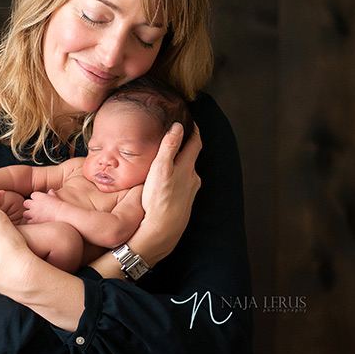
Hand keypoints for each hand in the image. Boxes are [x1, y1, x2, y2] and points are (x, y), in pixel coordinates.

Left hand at [22, 189, 62, 223]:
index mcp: (38, 196)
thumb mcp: (55, 197)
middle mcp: (33, 204)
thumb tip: (50, 191)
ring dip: (28, 215)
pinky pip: (29, 222)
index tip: (39, 202)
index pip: (32, 196)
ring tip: (34, 216)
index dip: (35, 199)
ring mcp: (33, 213)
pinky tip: (36, 222)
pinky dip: (32, 222)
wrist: (61, 213)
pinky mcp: (34, 221)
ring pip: (25, 214)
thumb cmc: (59, 205)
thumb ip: (51, 194)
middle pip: (25, 203)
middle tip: (34, 209)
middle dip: (29, 206)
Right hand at [132, 122, 201, 264]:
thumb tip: (178, 126)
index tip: (190, 122)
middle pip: (191, 158)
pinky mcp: (184, 203)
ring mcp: (190, 192)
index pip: (195, 142)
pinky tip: (166, 184)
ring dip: (179, 165)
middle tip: (174, 140)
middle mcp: (193, 179)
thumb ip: (169, 146)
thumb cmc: (159, 199)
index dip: (193, 130)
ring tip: (166, 162)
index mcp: (187, 167)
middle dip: (184, 148)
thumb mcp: (160, 168)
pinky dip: (177, 179)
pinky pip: (182, 185)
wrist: (162, 231)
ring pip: (186, 173)